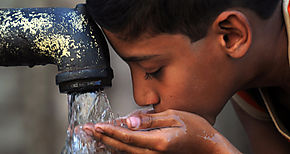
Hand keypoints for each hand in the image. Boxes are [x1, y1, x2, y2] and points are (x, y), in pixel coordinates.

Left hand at [83, 109, 240, 153]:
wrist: (208, 146)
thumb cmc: (195, 129)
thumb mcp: (175, 117)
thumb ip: (150, 120)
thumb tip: (130, 120)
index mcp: (158, 141)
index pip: (127, 136)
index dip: (110, 131)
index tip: (95, 127)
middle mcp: (153, 152)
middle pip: (121, 147)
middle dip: (101, 138)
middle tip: (85, 132)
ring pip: (124, 152)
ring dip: (106, 144)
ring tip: (92, 137)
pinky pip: (131, 153)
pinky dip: (117, 148)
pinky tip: (109, 144)